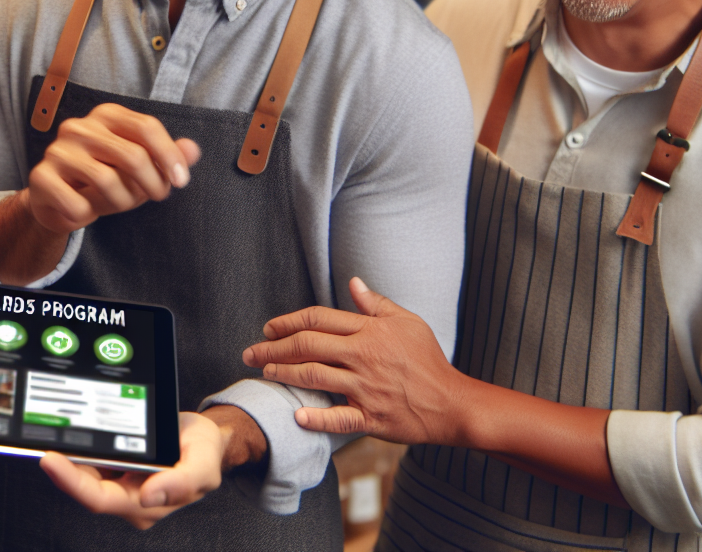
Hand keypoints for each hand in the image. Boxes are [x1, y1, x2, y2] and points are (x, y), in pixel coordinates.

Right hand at [28, 103, 200, 233]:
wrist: (58, 202)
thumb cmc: (104, 180)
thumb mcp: (140, 168)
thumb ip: (167, 157)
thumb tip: (193, 150)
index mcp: (106, 115)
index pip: (146, 127)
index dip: (169, 155)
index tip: (181, 182)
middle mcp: (79, 126)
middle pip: (132, 155)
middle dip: (152, 184)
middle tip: (156, 196)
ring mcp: (57, 150)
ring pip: (107, 180)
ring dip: (123, 202)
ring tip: (120, 203)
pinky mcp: (41, 176)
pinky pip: (78, 203)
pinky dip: (89, 214)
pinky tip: (85, 211)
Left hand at [38, 411, 225, 528]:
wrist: (207, 438)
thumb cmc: (205, 452)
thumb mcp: (203, 465)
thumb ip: (181, 483)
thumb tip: (150, 495)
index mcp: (147, 504)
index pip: (101, 499)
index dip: (72, 483)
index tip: (52, 461)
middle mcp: (129, 498)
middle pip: (85, 488)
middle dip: (62, 467)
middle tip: (43, 440)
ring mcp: (121, 483)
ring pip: (85, 474)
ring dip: (68, 458)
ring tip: (52, 434)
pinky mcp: (117, 467)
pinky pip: (91, 462)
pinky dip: (79, 450)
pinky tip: (69, 434)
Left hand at [242, 277, 468, 446]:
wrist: (451, 401)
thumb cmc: (428, 360)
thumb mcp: (408, 322)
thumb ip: (376, 304)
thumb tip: (353, 283)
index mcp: (369, 331)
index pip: (319, 319)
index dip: (288, 322)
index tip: (268, 329)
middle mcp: (363, 357)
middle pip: (308, 346)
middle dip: (273, 349)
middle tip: (251, 353)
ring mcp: (366, 388)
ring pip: (314, 377)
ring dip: (284, 375)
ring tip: (264, 374)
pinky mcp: (371, 417)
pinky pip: (339, 418)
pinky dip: (316, 417)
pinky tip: (296, 414)